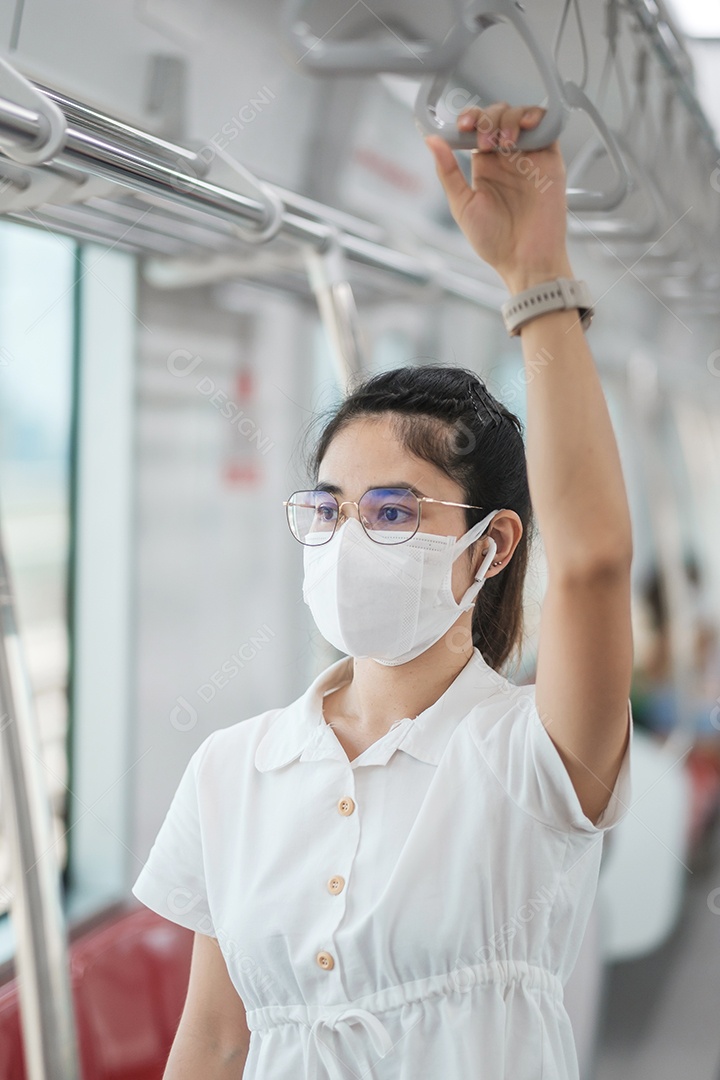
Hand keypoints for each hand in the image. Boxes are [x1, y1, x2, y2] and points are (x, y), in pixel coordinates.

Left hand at [425, 103, 572, 292]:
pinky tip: (525, 127)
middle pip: (498, 115)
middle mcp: (507, 158)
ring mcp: (529, 156)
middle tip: (485, 143)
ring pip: (520, 115)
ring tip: (504, 143)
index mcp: (485, 166)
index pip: (477, 127)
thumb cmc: (494, 241)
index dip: (470, 119)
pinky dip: (536, 117)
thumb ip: (448, 171)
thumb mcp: (462, 204)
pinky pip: (547, 125)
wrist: (524, 259)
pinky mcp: (550, 159)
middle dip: (488, 119)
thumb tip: (431, 140)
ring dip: (508, 119)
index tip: (463, 126)